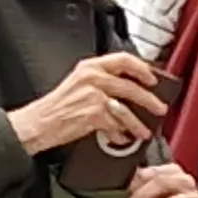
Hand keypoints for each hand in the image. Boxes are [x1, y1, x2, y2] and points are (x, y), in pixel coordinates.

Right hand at [10, 54, 167, 155]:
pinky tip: (120, 138)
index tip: (153, 79)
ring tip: (144, 132)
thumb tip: (131, 90)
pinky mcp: (93, 114)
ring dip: (138, 124)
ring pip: (126, 110)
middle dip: (150, 100)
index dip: (142, 68)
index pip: (123, 59)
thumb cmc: (56, 106)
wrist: (38, 122)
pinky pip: (116, 126)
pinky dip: (120, 135)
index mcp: (89, 67)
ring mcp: (93, 96)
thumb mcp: (78, 83)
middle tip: (159, 108)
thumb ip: (101, 81)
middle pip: (131, 86)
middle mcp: (92, 78)